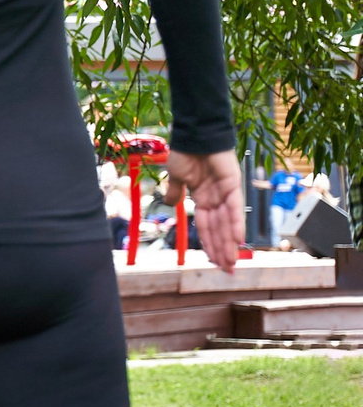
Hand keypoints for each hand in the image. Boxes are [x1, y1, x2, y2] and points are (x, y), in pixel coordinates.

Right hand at [172, 150, 244, 272]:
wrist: (194, 135)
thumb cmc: (184, 152)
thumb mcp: (176, 177)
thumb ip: (176, 191)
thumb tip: (170, 203)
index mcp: (204, 198)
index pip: (208, 227)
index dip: (210, 244)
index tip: (212, 261)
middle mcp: (217, 199)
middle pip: (220, 230)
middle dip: (222, 250)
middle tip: (226, 271)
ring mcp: (226, 193)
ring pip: (228, 224)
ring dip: (229, 244)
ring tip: (231, 263)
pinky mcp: (233, 185)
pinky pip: (234, 209)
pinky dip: (236, 224)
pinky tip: (236, 240)